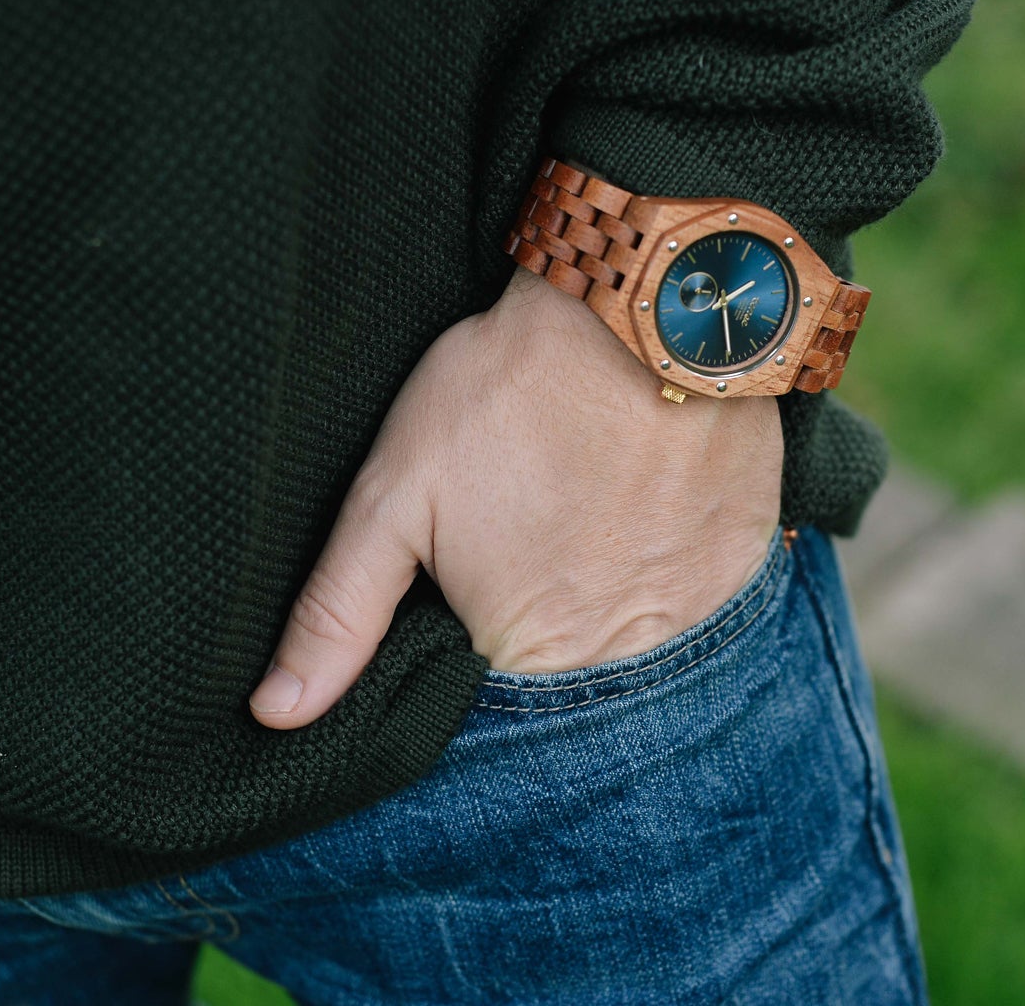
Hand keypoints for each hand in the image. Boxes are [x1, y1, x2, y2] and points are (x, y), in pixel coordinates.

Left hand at [250, 269, 782, 727]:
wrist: (643, 308)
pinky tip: (644, 522)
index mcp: (526, 661)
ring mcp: (698, 622)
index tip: (469, 600)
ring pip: (639, 655)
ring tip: (586, 528)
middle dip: (542, 640)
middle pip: (569, 691)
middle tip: (532, 542)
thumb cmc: (508, 394)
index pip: (490, 716)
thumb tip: (277, 716)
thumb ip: (337, 612)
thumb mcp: (393, 494)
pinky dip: (671, 582)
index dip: (471, 666)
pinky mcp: (746, 573)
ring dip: (611, 615)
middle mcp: (621, 665)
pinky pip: (705, 612)